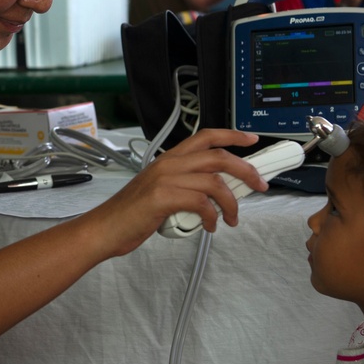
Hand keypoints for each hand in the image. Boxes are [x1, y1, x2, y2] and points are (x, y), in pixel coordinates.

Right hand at [87, 128, 264, 256]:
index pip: (206, 136)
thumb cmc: (132, 213)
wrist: (105, 228)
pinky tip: (209, 226)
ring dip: (231, 202)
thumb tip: (220, 190)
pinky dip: (212, 217)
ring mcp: (165, 178)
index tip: (251, 139)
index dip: (232, 135)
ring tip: (232, 218)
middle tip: (258, 185)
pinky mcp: (163, 197)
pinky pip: (202, 203)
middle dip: (245, 170)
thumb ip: (187, 185)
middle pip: (218, 156)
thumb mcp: (162, 190)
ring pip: (215, 181)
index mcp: (169, 158)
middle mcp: (168, 163)